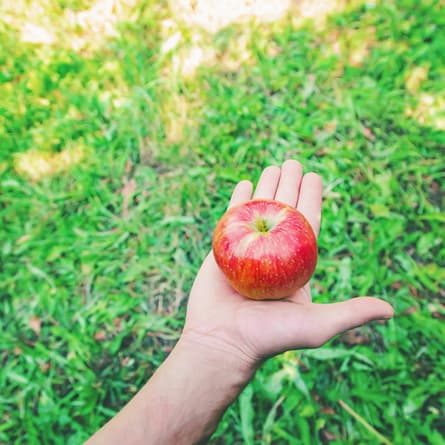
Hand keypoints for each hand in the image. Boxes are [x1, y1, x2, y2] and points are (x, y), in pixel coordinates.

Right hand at [183, 160, 393, 370]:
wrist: (222, 342)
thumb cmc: (269, 336)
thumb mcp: (317, 325)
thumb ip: (351, 313)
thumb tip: (390, 310)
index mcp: (294, 266)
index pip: (306, 225)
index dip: (312, 199)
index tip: (315, 177)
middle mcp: (272, 255)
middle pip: (283, 212)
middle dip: (289, 185)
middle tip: (292, 162)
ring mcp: (245, 250)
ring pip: (258, 211)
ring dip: (265, 187)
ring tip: (272, 167)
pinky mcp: (221, 250)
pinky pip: (231, 220)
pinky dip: (237, 201)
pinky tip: (244, 184)